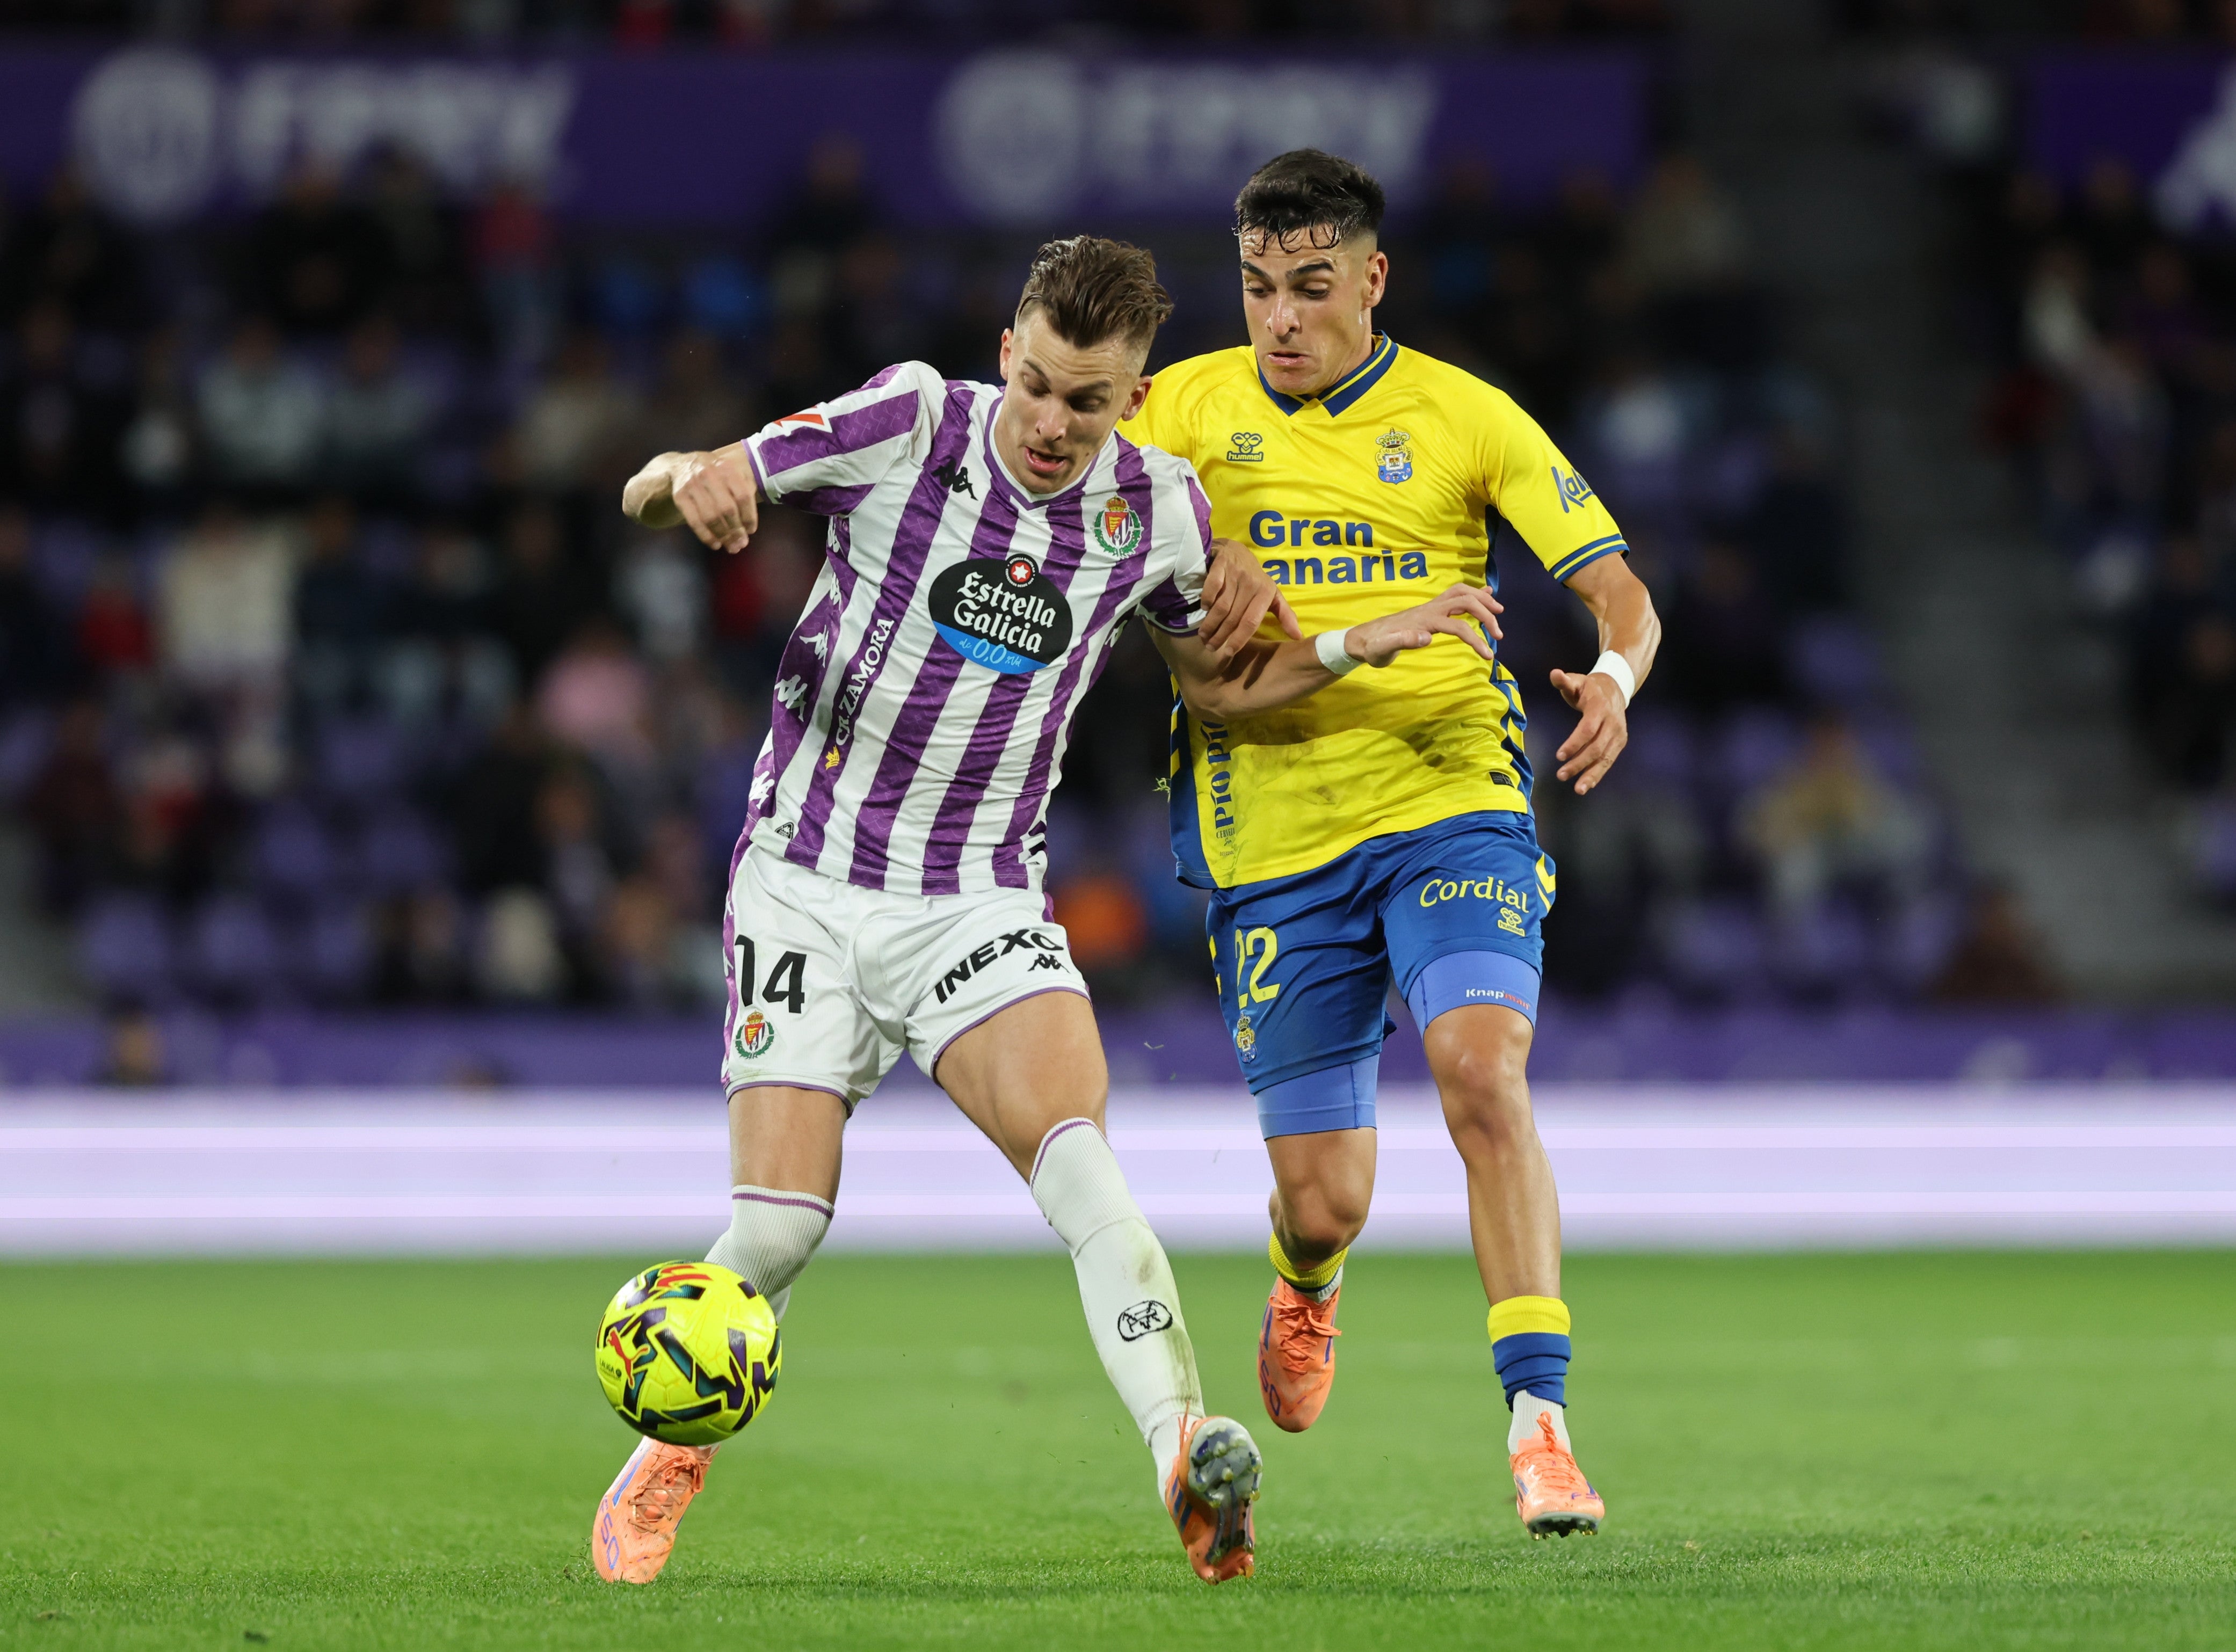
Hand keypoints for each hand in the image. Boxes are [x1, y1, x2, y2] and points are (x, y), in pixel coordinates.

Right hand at [667, 448, 760, 552]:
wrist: (682, 465)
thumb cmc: (716, 475)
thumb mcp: (733, 473)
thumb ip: (745, 492)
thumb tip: (749, 526)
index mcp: (727, 468)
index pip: (743, 496)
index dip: (749, 516)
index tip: (751, 530)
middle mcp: (709, 474)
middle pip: (727, 509)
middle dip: (736, 530)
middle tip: (741, 543)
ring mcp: (692, 485)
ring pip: (711, 517)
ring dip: (723, 536)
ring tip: (731, 547)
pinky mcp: (680, 496)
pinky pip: (695, 521)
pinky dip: (706, 536)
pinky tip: (716, 544)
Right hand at [1198, 537, 1301, 662]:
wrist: (1237, 551)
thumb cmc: (1255, 579)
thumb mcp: (1273, 595)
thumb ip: (1285, 614)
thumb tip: (1298, 636)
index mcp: (1266, 593)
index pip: (1251, 622)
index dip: (1239, 639)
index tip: (1229, 652)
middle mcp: (1252, 583)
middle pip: (1233, 617)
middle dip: (1220, 636)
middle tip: (1210, 646)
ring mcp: (1236, 574)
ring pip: (1221, 607)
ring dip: (1210, 624)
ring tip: (1204, 635)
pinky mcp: (1221, 565)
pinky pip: (1211, 588)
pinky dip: (1206, 601)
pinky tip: (1204, 610)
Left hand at [1341, 583, 1503, 667]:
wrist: (1362, 640)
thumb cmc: (1373, 648)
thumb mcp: (1383, 650)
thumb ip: (1402, 642)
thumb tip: (1427, 637)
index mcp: (1423, 620)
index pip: (1457, 626)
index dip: (1475, 639)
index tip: (1488, 655)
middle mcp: (1429, 609)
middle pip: (1465, 601)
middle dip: (1485, 614)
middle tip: (1499, 635)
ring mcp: (1430, 607)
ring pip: (1461, 594)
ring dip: (1482, 600)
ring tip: (1498, 611)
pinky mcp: (1429, 610)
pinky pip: (1454, 596)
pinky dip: (1472, 593)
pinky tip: (1485, 595)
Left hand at [1549, 667, 1628, 794]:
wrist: (1615, 689)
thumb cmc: (1589, 688)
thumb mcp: (1577, 681)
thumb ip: (1564, 681)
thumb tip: (1554, 674)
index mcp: (1600, 707)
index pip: (1588, 729)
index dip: (1574, 743)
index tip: (1559, 756)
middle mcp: (1612, 722)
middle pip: (1597, 747)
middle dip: (1579, 763)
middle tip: (1561, 775)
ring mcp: (1618, 734)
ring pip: (1606, 758)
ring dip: (1591, 774)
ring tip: (1578, 789)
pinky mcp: (1620, 743)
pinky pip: (1609, 761)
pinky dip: (1598, 774)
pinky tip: (1586, 785)